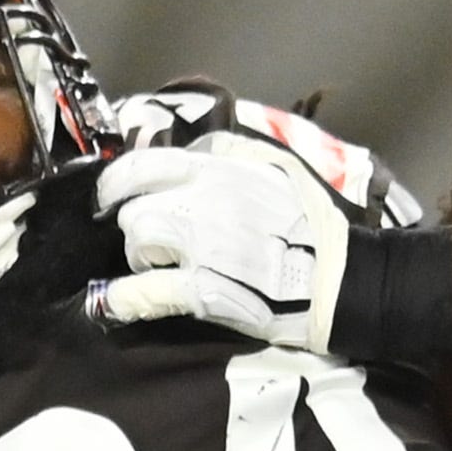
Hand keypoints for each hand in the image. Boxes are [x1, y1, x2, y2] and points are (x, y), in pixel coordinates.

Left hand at [91, 142, 349, 350]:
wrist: (341, 277)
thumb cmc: (312, 223)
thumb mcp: (274, 168)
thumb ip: (230, 154)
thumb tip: (193, 148)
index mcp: (219, 170)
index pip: (145, 163)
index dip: (116, 181)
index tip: (110, 196)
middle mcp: (205, 201)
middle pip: (135, 204)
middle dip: (134, 223)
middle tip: (143, 238)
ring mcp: (203, 246)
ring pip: (137, 240)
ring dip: (139, 256)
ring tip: (155, 267)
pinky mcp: (205, 290)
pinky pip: (146, 290)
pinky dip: (124, 297)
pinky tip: (112, 302)